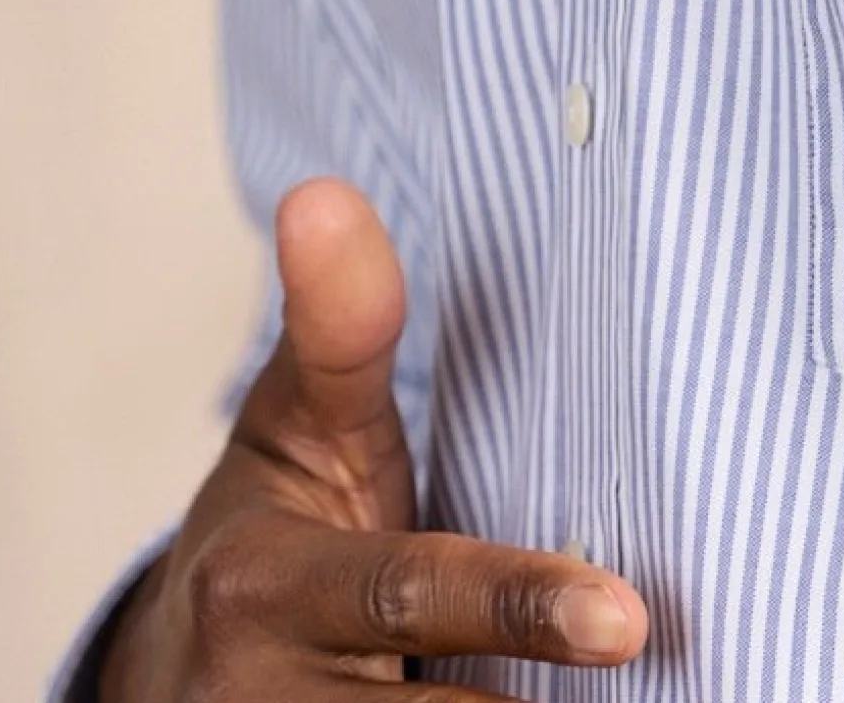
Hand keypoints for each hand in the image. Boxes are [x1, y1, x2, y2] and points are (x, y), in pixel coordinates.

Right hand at [99, 178, 647, 700]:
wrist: (177, 684)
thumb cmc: (281, 534)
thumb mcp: (299, 430)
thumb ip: (338, 327)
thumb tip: (323, 192)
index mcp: (264, 589)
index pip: (415, 592)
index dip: (523, 605)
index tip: (628, 616)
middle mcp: (263, 701)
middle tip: (657, 659)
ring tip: (666, 695)